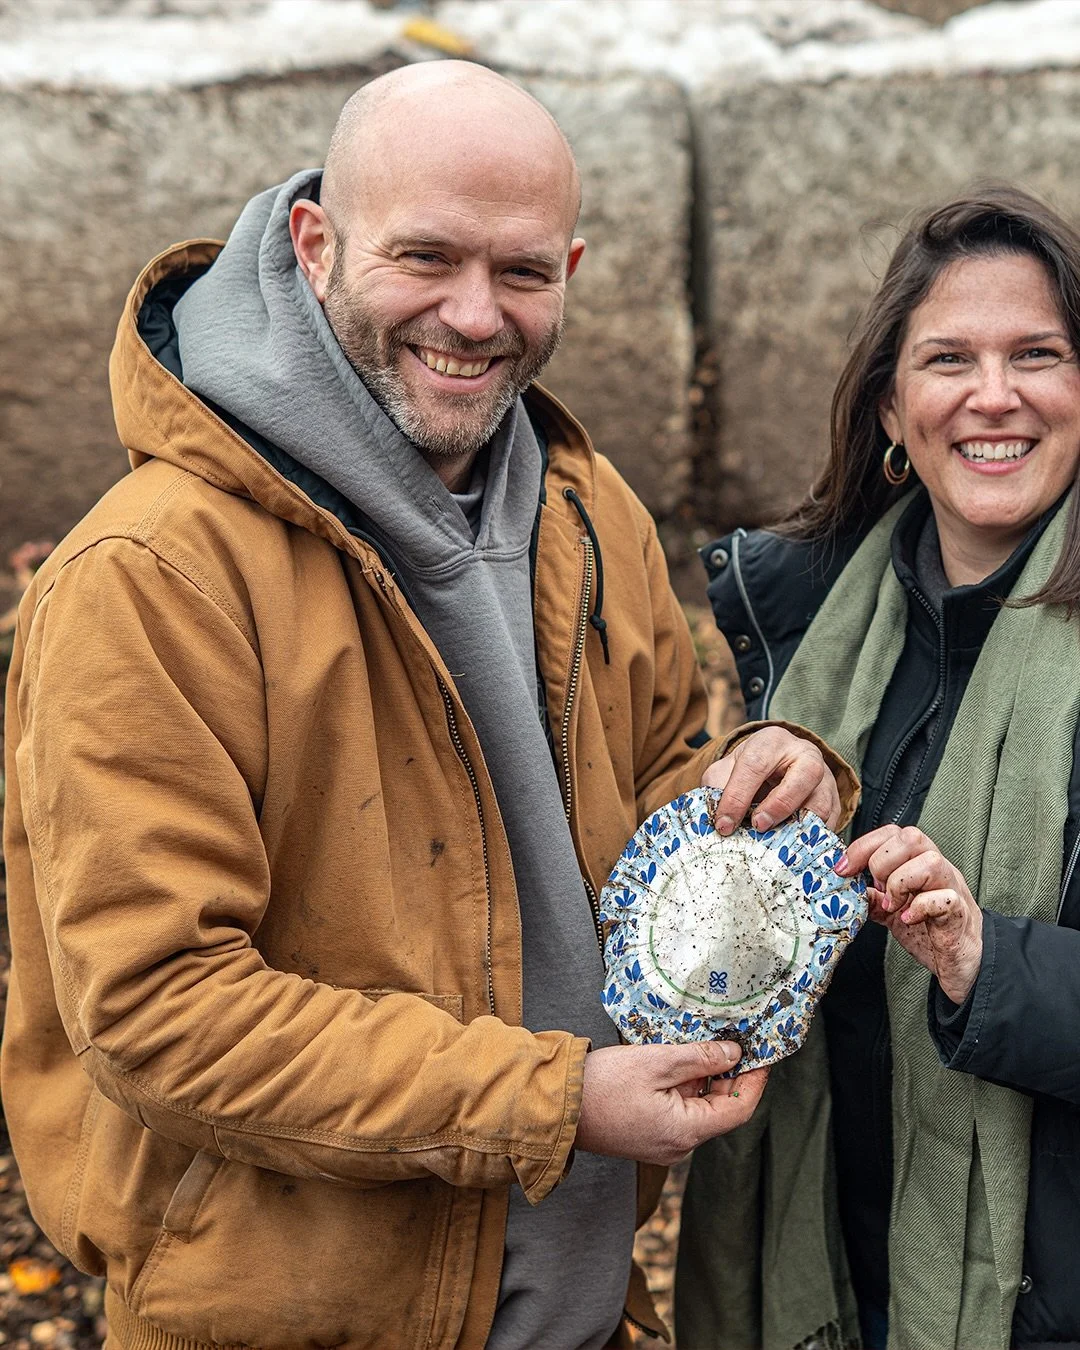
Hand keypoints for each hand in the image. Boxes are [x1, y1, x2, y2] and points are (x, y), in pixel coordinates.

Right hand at [575, 1040, 768, 1164]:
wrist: (556, 1107)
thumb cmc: (602, 1085)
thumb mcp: (656, 1062)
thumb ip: (699, 1058)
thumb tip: (734, 1053)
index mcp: (685, 1132)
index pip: (738, 1109)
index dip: (754, 1080)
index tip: (762, 1053)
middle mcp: (679, 1145)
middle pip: (719, 1109)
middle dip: (730, 1075)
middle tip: (735, 1040)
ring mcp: (662, 1143)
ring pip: (698, 1108)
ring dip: (704, 1078)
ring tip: (703, 1044)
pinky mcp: (648, 1135)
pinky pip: (678, 1110)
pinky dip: (684, 1086)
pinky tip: (677, 1061)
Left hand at [703, 726, 840, 835]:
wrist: (775, 765)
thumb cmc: (748, 769)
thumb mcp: (725, 771)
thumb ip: (718, 790)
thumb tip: (717, 821)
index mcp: (771, 742)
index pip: (755, 766)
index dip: (737, 798)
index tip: (724, 825)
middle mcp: (804, 754)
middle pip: (804, 775)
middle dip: (779, 805)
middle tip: (758, 826)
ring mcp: (824, 777)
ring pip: (821, 802)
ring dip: (798, 827)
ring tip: (776, 842)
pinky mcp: (834, 800)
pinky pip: (831, 823)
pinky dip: (813, 839)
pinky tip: (793, 849)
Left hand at [836, 824, 982, 1004]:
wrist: (964, 963)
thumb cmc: (931, 931)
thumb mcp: (893, 912)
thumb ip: (873, 898)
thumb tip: (848, 887)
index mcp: (919, 862)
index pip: (893, 833)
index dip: (863, 846)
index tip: (843, 869)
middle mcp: (938, 869)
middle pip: (912, 838)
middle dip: (882, 862)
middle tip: (877, 890)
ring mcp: (952, 888)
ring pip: (930, 861)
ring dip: (901, 883)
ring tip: (893, 906)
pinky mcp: (960, 914)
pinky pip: (945, 898)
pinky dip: (920, 907)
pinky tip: (908, 920)